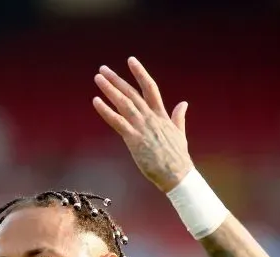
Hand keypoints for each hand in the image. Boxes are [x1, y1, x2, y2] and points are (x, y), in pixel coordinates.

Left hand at [93, 57, 192, 192]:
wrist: (177, 174)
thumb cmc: (177, 157)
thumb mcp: (180, 132)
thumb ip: (179, 117)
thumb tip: (184, 103)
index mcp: (161, 115)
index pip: (150, 88)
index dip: (140, 73)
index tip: (131, 60)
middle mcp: (150, 117)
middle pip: (131, 92)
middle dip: (117, 79)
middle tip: (103, 69)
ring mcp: (141, 127)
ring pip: (123, 103)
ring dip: (109, 89)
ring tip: (98, 78)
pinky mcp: (134, 139)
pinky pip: (117, 121)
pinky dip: (105, 110)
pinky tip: (96, 101)